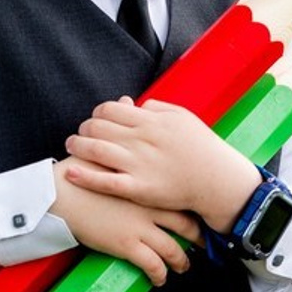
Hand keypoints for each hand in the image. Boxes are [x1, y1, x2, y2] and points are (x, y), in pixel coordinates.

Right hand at [51, 158, 201, 284]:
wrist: (60, 194)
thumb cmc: (76, 175)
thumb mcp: (104, 160)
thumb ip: (121, 161)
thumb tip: (124, 158)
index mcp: (145, 186)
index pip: (180, 198)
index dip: (192, 208)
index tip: (197, 214)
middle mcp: (148, 207)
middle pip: (186, 225)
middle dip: (197, 237)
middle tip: (202, 243)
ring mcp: (139, 227)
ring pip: (173, 250)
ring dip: (180, 261)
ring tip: (182, 265)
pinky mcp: (127, 245)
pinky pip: (153, 265)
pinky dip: (159, 275)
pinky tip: (159, 279)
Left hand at [65, 98, 259, 230]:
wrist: (221, 181)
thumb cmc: (203, 149)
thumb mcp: (183, 118)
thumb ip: (157, 107)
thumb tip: (135, 103)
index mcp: (150, 121)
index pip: (109, 109)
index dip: (97, 113)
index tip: (96, 121)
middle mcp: (142, 140)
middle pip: (97, 127)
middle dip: (84, 129)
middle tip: (80, 134)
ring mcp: (139, 164)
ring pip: (96, 150)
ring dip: (77, 147)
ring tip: (71, 147)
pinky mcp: (140, 188)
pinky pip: (106, 182)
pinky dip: (85, 176)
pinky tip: (71, 172)